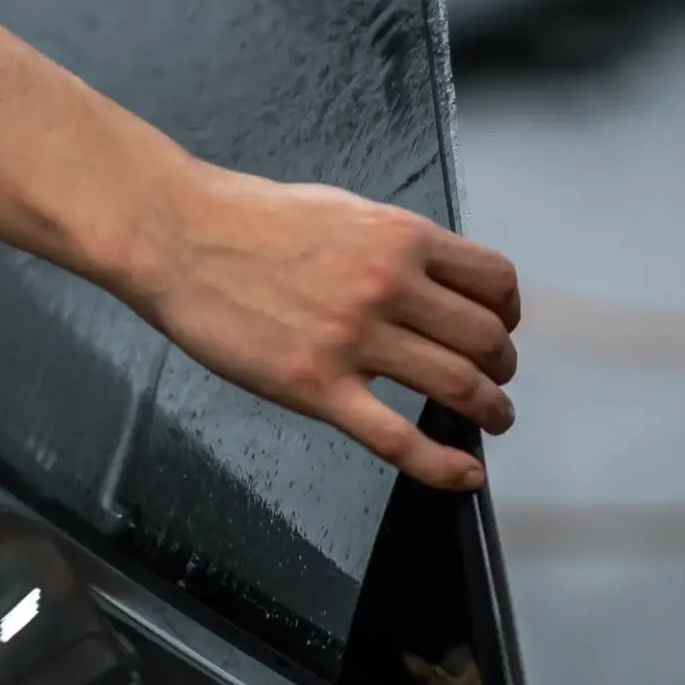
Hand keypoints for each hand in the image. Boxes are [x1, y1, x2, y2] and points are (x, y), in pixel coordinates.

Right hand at [138, 164, 519, 489]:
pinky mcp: (316, 386)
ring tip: (491, 422)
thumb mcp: (339, 209)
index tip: (499, 328)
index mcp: (398, 236)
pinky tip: (463, 475)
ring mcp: (353, 338)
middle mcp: (388, 285)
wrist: (177, 235)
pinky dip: (442, 464)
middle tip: (495, 382)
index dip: (507, 312)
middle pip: (485, 339)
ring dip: (490, 411)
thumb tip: (426, 274)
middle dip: (502, 367)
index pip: (493, 280)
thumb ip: (389, 243)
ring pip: (458, 386)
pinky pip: (398, 438)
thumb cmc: (246, 217)